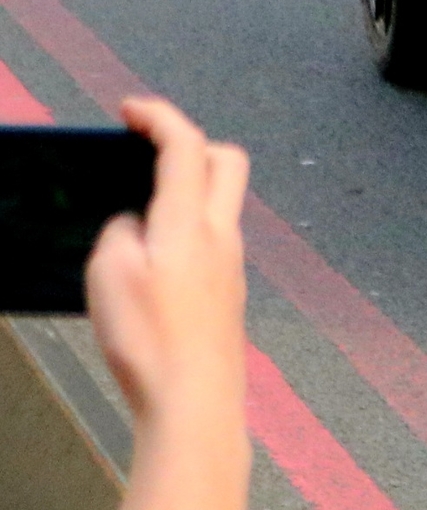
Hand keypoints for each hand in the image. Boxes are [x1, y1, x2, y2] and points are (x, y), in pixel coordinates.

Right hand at [86, 99, 248, 430]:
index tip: (131, 109)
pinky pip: (213, 239)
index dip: (159, 117)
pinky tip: (154, 255)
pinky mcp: (229, 293)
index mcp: (192, 221)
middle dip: (189, 143)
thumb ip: (121, 232)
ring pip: (221, 202)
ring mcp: (232, 264)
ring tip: (138, 205)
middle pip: (225, 162)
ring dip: (186, 188)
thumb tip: (137, 224)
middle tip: (145, 150)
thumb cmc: (150, 339)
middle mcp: (223, 235)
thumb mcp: (110, 274)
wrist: (195, 400)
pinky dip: (187, 227)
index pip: (185, 146)